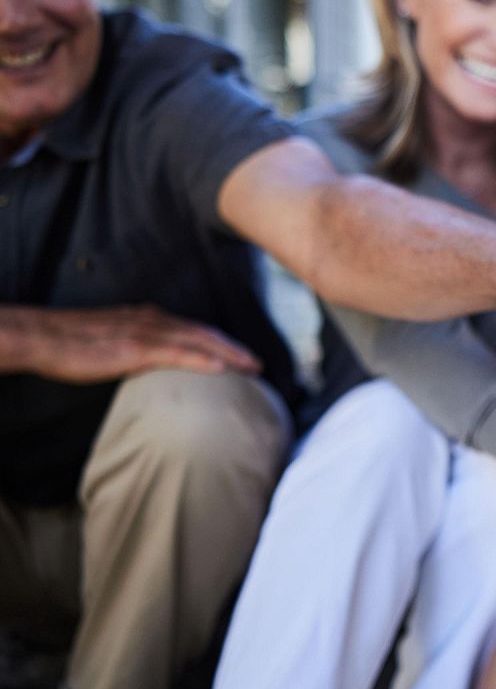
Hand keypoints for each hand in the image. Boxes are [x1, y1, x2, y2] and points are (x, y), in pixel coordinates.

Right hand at [3, 304, 260, 383]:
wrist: (43, 337)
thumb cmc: (73, 343)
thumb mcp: (113, 342)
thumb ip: (136, 348)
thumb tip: (151, 365)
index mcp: (149, 319)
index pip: (195, 329)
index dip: (221, 342)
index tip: (241, 356)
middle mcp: (154, 320)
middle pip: (205, 333)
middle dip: (235, 348)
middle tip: (258, 364)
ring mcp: (146, 332)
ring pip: (199, 340)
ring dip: (230, 353)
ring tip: (251, 367)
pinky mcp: (135, 348)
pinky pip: (177, 353)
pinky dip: (203, 359)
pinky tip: (222, 369)